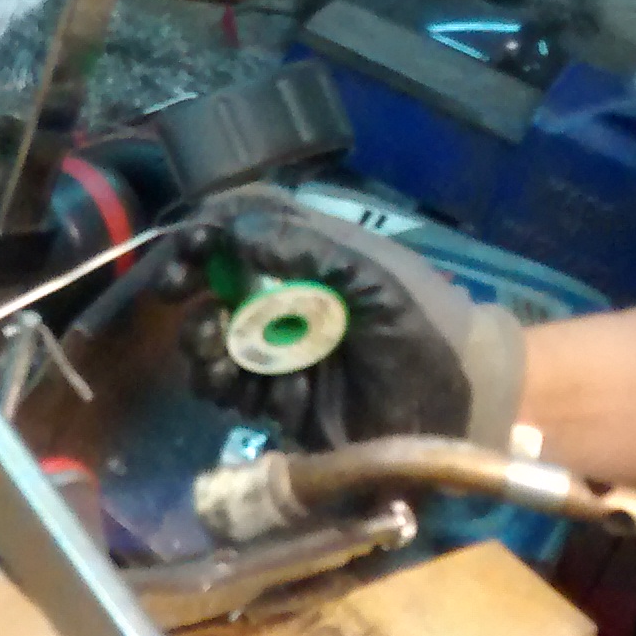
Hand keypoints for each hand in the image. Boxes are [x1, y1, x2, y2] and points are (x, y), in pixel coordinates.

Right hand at [159, 186, 527, 449]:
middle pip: (213, 281)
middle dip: (188, 286)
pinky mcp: (278, 398)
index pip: (242, 226)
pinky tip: (259, 393)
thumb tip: (236, 233)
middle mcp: (286, 297)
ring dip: (206, 344)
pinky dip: (233, 388)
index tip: (188, 246)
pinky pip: (230, 388)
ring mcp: (280, 349)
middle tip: (178, 294)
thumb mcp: (373, 280)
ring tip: (225, 357)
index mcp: (310, 255)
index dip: (208, 231)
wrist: (458, 409)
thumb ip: (306, 250)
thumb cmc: (425, 330)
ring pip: (212, 338)